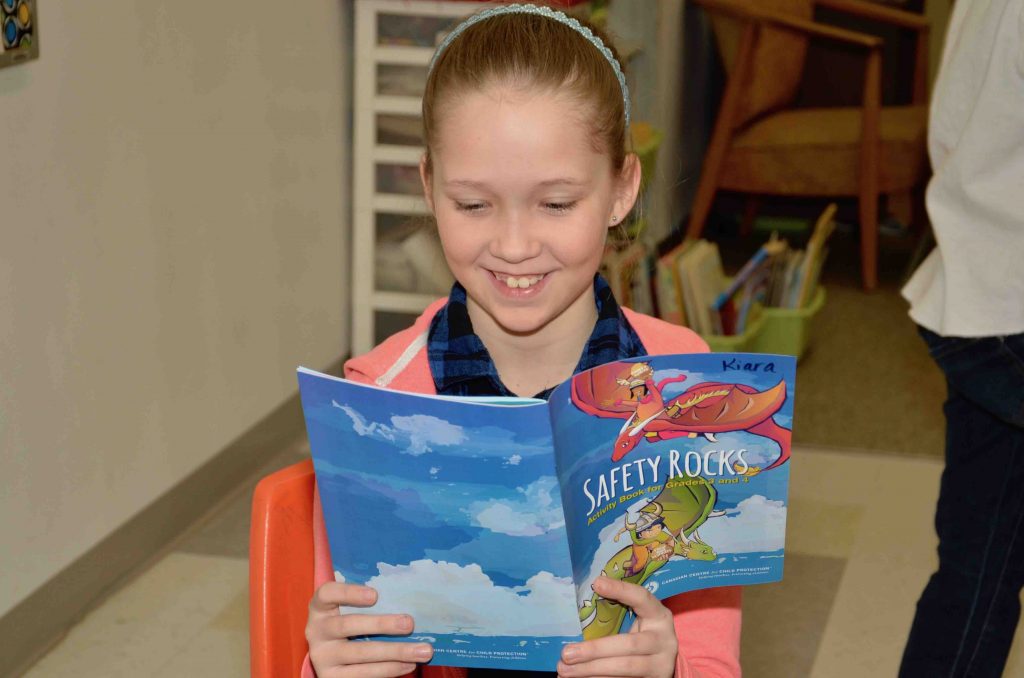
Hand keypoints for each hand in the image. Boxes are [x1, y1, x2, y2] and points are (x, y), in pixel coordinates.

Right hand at [306, 581, 432, 677]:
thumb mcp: (350, 609)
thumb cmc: (350, 622)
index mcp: (320, 607)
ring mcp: (322, 657)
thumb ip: (370, 603)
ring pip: (360, 654)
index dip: (349, 593)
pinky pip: (363, 674)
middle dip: (382, 625)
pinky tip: (408, 664)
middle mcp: (316, 631)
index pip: (328, 593)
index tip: (375, 595)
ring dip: (395, 652)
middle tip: (410, 624)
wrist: (331, 656)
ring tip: (423, 651)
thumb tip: (411, 598)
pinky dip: (390, 669)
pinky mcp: (331, 677)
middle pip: (348, 625)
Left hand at [557, 576, 676, 677]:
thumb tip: (578, 607)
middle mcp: (663, 640)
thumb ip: (616, 612)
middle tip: (566, 653)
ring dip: (591, 670)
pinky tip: (580, 677)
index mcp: (659, 616)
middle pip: (628, 645)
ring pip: (624, 668)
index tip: (596, 583)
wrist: (661, 662)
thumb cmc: (642, 634)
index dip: (621, 590)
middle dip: (594, 650)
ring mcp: (660, 664)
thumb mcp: (637, 620)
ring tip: (565, 669)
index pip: (642, 598)